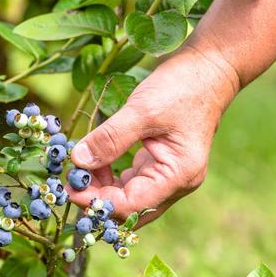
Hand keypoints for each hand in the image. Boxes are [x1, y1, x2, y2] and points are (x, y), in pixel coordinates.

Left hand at [68, 44, 240, 225]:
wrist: (209, 68)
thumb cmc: (182, 87)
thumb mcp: (142, 111)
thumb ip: (110, 139)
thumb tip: (78, 161)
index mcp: (178, 175)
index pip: (132, 206)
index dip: (97, 201)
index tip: (68, 189)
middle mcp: (176, 182)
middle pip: (130, 208)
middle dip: (97, 199)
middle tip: (66, 183)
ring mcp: (169, 174)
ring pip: (128, 196)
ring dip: (101, 188)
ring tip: (76, 171)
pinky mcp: (159, 163)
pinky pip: (131, 181)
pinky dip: (109, 177)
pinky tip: (93, 163)